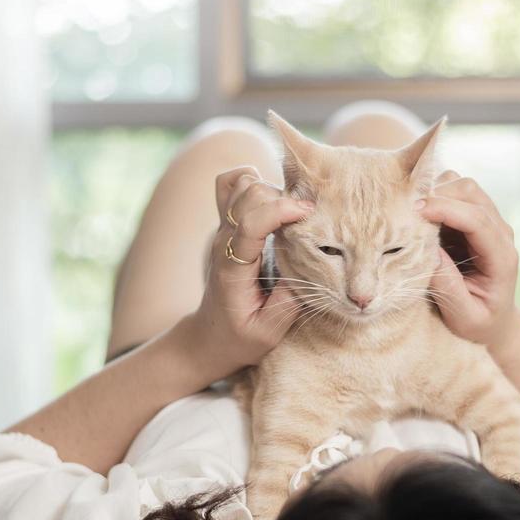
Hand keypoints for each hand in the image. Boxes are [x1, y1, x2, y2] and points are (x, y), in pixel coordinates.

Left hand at [177, 167, 313, 378]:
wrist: (209, 337)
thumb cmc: (239, 338)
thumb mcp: (268, 332)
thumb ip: (288, 302)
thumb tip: (310, 268)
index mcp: (233, 267)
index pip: (251, 223)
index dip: (282, 210)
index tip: (310, 215)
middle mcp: (223, 241)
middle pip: (249, 193)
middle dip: (283, 198)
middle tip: (308, 219)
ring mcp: (222, 230)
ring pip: (242, 184)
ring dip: (271, 189)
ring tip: (292, 212)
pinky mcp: (226, 226)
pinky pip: (232, 185)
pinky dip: (252, 181)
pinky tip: (270, 201)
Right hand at [417, 171, 519, 350]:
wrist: (494, 321)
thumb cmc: (479, 324)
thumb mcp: (464, 316)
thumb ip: (449, 287)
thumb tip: (429, 252)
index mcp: (501, 257)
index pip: (477, 220)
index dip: (446, 209)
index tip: (415, 211)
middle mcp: (500, 232)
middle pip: (470, 192)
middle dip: (437, 194)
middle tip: (405, 212)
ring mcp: (488, 222)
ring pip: (462, 186)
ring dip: (435, 193)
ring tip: (411, 214)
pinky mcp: (473, 219)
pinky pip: (453, 194)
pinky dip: (434, 198)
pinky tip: (418, 216)